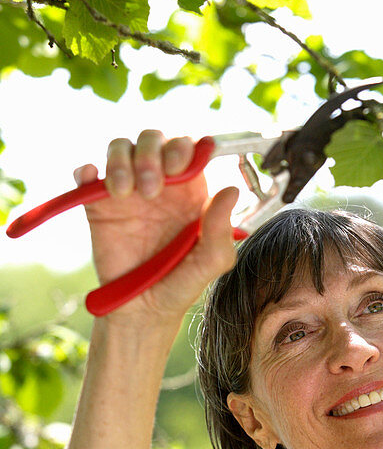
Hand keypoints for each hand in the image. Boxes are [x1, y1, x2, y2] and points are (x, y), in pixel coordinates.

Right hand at [75, 130, 237, 324]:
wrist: (144, 309)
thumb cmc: (182, 283)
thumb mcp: (211, 262)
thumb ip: (220, 228)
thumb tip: (230, 191)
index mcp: (190, 189)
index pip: (187, 148)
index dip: (183, 147)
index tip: (179, 167)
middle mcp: (160, 183)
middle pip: (152, 139)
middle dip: (152, 153)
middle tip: (152, 189)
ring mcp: (128, 191)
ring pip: (120, 148)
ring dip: (121, 160)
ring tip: (124, 192)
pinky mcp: (99, 204)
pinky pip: (86, 174)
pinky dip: (86, 170)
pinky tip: (92, 180)